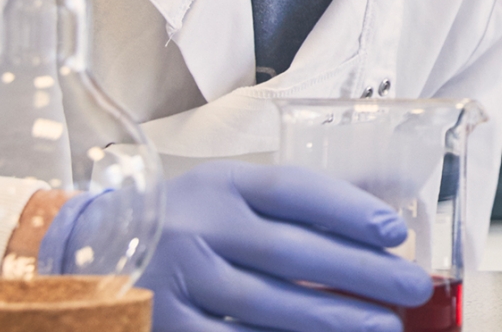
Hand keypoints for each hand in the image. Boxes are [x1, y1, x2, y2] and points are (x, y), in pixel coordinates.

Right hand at [136, 161, 431, 331]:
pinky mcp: (168, 324)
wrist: (92, 253)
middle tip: (410, 289)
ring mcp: (181, 280)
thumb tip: (380, 202)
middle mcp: (200, 227)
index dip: (349, 209)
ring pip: (270, 305)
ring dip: (333, 320)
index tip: (395, 232)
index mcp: (220, 184)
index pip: (294, 191)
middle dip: (361, 273)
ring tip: (382, 328)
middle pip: (293, 252)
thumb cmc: (185, 221)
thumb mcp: (229, 193)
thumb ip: (292, 201)